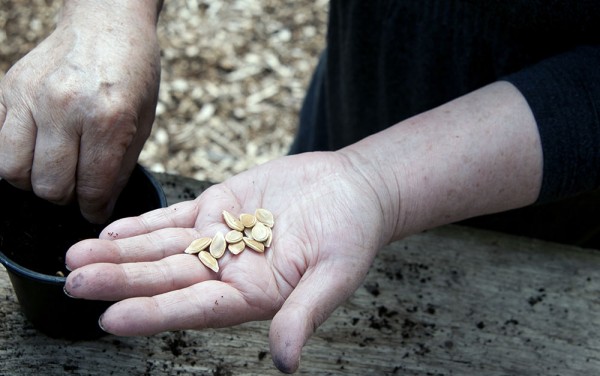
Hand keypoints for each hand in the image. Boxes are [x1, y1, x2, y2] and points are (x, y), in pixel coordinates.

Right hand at [0, 1, 160, 222]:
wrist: (106, 23)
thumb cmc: (132, 73)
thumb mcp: (143, 121)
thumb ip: (120, 167)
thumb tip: (102, 206)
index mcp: (108, 118)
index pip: (91, 188)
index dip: (94, 209)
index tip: (94, 211)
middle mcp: (65, 108)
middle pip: (49, 186)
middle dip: (66, 198)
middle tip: (78, 189)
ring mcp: (31, 97)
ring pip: (14, 171)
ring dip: (34, 182)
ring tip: (55, 171)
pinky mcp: (8, 89)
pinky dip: (14, 158)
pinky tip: (37, 152)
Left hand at [65, 152, 390, 372]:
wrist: (353, 189)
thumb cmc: (353, 234)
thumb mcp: (335, 276)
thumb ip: (305, 314)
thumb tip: (286, 362)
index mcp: (253, 295)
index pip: (195, 308)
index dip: (154, 313)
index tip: (110, 319)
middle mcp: (229, 271)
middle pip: (167, 278)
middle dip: (121, 280)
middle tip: (74, 281)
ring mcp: (221, 238)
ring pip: (162, 247)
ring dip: (121, 252)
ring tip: (76, 255)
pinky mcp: (219, 206)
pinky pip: (175, 218)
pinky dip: (144, 224)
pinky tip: (113, 230)